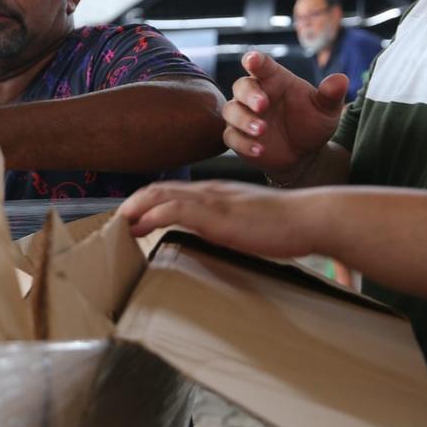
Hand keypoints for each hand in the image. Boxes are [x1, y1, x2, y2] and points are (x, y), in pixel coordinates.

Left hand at [118, 180, 317, 258]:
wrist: (310, 217)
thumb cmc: (285, 225)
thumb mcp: (247, 222)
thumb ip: (227, 224)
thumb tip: (213, 237)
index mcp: (215, 192)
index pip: (171, 191)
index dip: (146, 202)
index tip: (130, 219)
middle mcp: (209, 191)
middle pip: (158, 189)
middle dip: (133, 204)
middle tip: (115, 222)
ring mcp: (212, 200)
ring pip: (160, 195)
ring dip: (135, 209)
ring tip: (119, 224)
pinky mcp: (216, 214)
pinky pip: (175, 208)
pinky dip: (152, 215)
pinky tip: (139, 227)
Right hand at [224, 51, 346, 178]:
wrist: (304, 154)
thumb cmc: (312, 123)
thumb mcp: (326, 109)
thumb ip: (331, 94)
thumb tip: (341, 79)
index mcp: (274, 80)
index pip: (261, 65)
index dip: (254, 60)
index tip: (251, 60)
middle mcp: (255, 95)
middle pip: (241, 86)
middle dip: (249, 94)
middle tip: (263, 105)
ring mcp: (244, 116)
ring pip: (231, 111)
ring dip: (244, 119)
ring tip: (262, 130)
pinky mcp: (237, 137)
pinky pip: (231, 137)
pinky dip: (243, 143)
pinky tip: (259, 150)